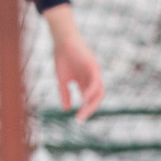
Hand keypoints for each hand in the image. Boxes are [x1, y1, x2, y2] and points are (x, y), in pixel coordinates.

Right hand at [42, 3, 104, 121]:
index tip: (77, 120)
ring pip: (98, 91)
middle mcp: (92, 79)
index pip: (89, 100)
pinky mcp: (93, 66)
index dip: (85, 110)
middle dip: (89, 109)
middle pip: (96, 98)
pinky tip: (84, 97)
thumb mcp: (61, 79)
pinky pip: (96, 81)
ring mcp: (94, 73)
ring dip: (92, 102)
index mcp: (85, 82)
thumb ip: (64, 93)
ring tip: (83, 110)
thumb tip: (67, 109)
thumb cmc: (62, 57)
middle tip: (80, 119)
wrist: (62, 40)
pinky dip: (91, 90)